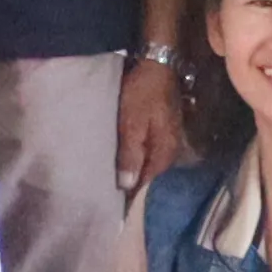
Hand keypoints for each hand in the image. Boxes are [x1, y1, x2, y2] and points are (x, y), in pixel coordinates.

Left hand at [113, 56, 190, 188]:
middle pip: (146, 175)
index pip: (144, 183)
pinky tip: (120, 157)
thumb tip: (128, 185)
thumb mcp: (132, 123)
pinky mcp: (160, 130)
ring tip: (107, 179)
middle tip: (102, 195)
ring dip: (130, 170)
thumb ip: (130, 154)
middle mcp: (169, 151)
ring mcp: (166, 140)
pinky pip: (146, 151)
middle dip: (128, 185)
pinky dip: (133, 156)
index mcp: (163, 153)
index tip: (108, 207)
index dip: (127, 196)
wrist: (157, 65)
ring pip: (146, 163)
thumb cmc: (143, 93)